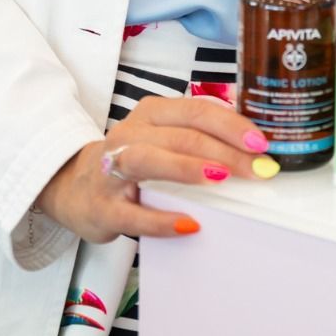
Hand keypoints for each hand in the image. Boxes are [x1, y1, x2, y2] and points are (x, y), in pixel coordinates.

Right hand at [36, 94, 275, 243]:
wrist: (74, 188)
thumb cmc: (130, 162)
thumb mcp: (161, 138)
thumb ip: (197, 138)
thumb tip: (251, 151)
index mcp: (151, 114)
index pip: (196, 110)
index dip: (231, 125)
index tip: (261, 144)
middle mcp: (130, 134)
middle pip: (180, 134)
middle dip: (223, 150)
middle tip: (256, 169)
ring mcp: (112, 170)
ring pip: (149, 160)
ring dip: (188, 168)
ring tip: (222, 179)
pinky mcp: (104, 208)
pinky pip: (133, 214)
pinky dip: (162, 220)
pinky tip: (189, 225)